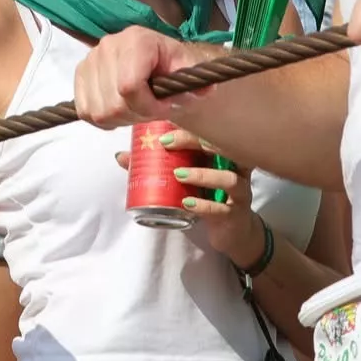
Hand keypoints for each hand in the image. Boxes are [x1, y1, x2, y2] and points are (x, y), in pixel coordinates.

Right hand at [74, 26, 217, 128]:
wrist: (159, 64)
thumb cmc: (175, 69)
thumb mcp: (192, 73)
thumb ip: (199, 81)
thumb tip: (206, 88)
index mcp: (137, 40)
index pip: (129, 86)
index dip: (149, 107)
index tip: (166, 108)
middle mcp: (108, 45)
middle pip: (113, 104)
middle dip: (137, 115)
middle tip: (153, 110)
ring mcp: (90, 59)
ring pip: (98, 112)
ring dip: (121, 119)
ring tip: (138, 108)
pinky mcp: (79, 75)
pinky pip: (85, 111)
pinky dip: (104, 119)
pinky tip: (120, 109)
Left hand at [112, 127, 260, 259]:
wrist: (233, 232)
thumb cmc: (208, 198)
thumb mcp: (187, 181)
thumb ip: (159, 168)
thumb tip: (121, 156)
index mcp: (222, 155)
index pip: (210, 133)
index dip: (188, 128)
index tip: (164, 130)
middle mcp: (235, 169)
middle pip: (222, 148)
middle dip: (193, 142)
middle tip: (167, 145)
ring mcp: (239, 192)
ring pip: (228, 179)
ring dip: (202, 175)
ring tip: (178, 175)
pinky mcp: (235, 215)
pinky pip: (223, 209)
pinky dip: (204, 206)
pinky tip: (187, 204)